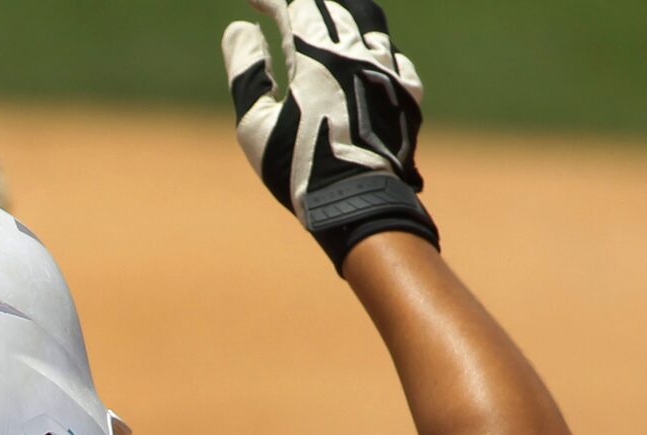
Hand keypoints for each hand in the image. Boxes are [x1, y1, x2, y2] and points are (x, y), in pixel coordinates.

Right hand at [223, 0, 435, 269]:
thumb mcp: (255, 125)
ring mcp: (387, 70)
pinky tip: (363, 56)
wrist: (358, 202)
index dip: (270, 0)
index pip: (293, 9)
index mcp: (316, 59)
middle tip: (285, 8)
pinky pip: (393, 55)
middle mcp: (357, 54)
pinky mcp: (407, 92)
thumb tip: (239, 29)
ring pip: (367, 21)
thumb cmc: (298, 168)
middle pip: (333, 6)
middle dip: (304, 2)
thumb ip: (246, 73)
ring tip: (323, 18)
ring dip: (341, 14)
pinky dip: (371, 47)